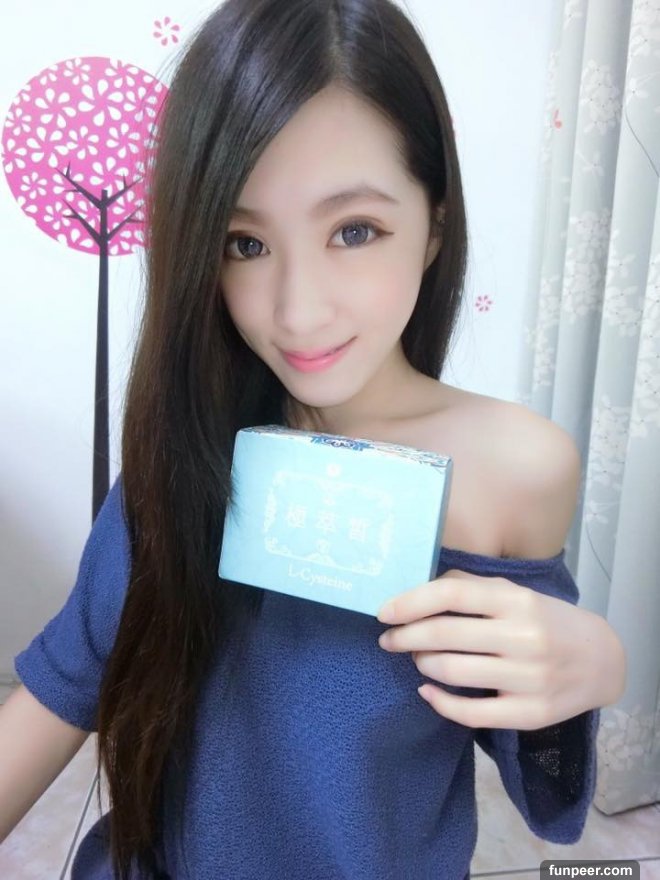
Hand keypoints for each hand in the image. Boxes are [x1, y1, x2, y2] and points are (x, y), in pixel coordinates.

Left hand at [376, 569, 624, 730]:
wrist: (602, 660)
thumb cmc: (547, 620)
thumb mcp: (516, 594)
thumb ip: (470, 588)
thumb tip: (417, 590)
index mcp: (517, 601)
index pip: (451, 595)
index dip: (410, 602)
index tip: (384, 612)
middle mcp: (524, 637)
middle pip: (445, 635)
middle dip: (406, 637)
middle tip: (390, 639)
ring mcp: (529, 679)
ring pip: (453, 673)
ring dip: (423, 664)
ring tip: (418, 658)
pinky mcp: (531, 714)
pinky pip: (471, 714)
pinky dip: (440, 703)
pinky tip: (428, 692)